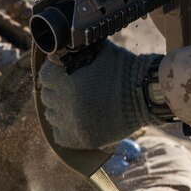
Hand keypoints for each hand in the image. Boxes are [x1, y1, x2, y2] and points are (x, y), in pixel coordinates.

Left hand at [37, 40, 162, 148]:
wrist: (146, 94)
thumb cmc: (125, 69)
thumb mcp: (100, 51)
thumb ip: (77, 51)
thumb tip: (58, 51)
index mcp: (68, 81)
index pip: (45, 77)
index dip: (54, 73)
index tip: (63, 73)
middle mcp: (66, 104)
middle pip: (47, 97)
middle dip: (58, 91)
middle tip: (74, 88)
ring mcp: (73, 124)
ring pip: (52, 116)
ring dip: (61, 109)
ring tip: (79, 103)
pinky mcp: (80, 140)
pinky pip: (60, 134)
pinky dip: (66, 127)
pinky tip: (79, 119)